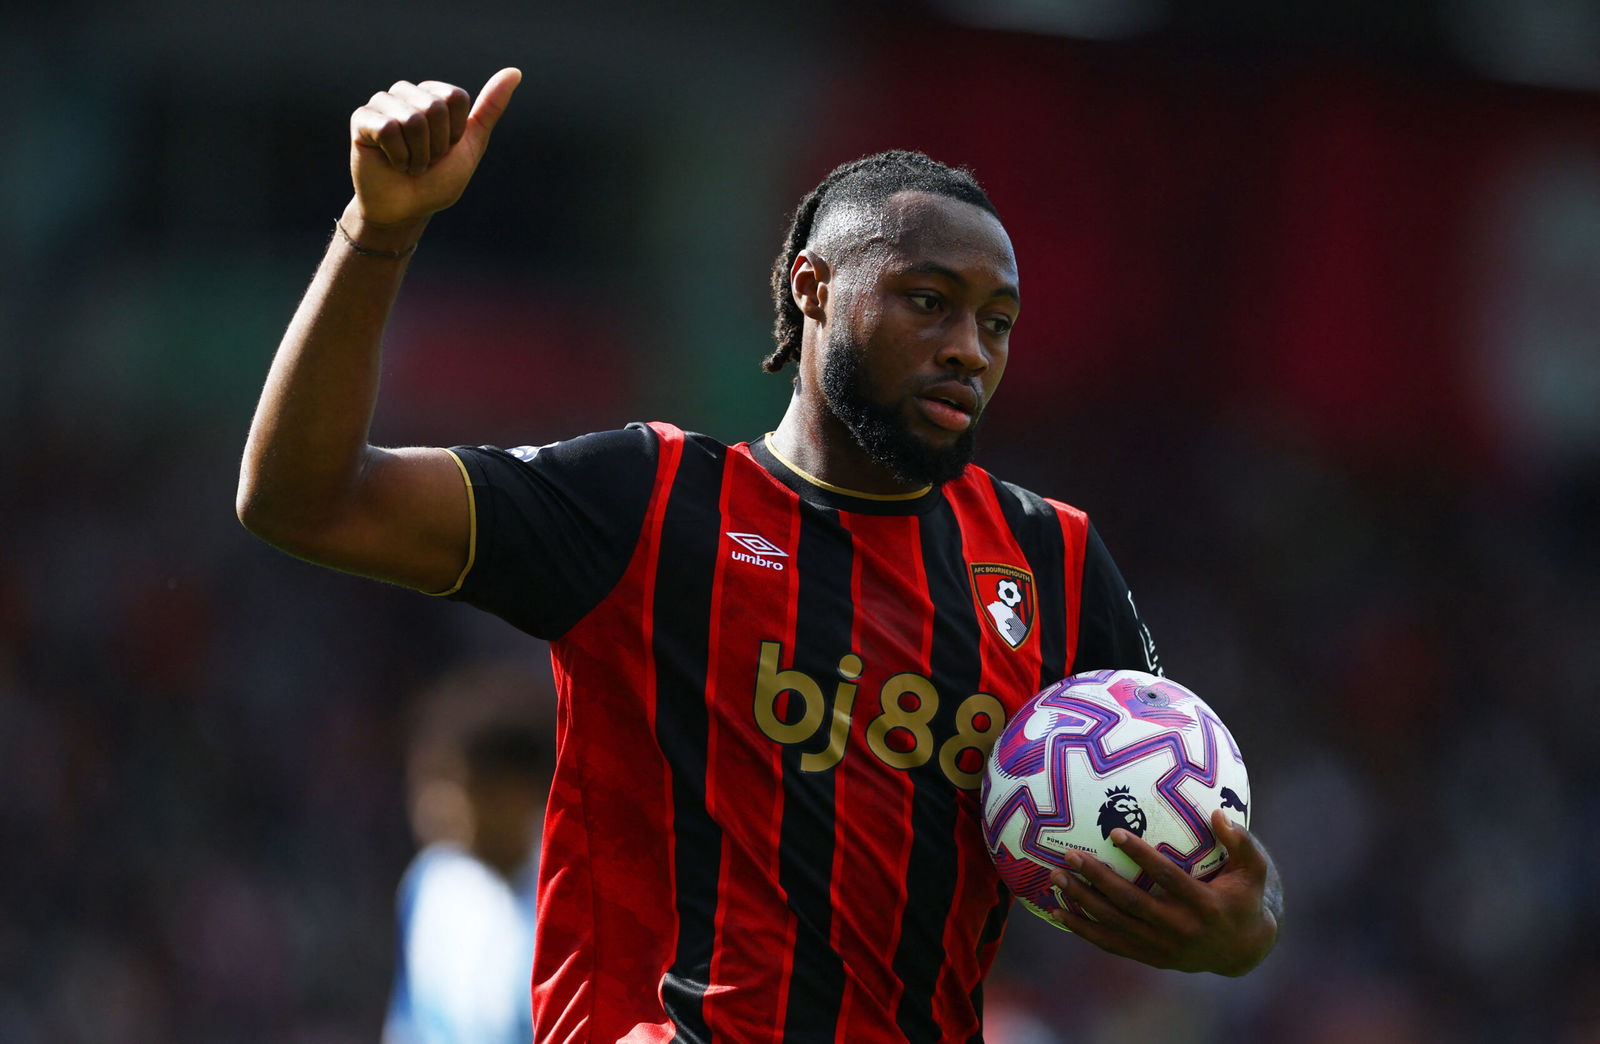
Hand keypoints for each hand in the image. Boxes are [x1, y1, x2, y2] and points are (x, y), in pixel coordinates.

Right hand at [347, 67, 521, 229]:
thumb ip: (490, 108)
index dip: (456, 132)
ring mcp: (382, 104)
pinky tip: (392, 162)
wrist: (406, 210)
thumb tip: (515, 72)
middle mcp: (407, 94)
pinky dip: (397, 156)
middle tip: (425, 160)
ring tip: (409, 163)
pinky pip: (388, 129)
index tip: (446, 149)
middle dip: (436, 145)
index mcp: (434, 96)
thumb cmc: (438, 180)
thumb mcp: (471, 145)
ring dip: (417, 154)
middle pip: (435, 106)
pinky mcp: (361, 118)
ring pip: (412, 119)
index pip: (455, 97)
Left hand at [1048, 809, 1279, 975]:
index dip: (1141, 856)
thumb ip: (1241, 841)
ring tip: (1055, 877)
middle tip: (1070, 855)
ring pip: (1115, 924)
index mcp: (1204, 904)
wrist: (1242, 950)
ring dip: (1082, 901)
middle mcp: (1180, 929)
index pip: (1167, 877)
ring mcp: (1162, 947)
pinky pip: (1110, 943)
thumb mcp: (1254, 870)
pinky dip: (1083, 929)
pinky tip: (1058, 912)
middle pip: (1131, 902)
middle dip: (1098, 878)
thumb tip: (1217, 813)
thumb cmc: (1245, 897)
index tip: (1115, 833)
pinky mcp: (1149, 956)